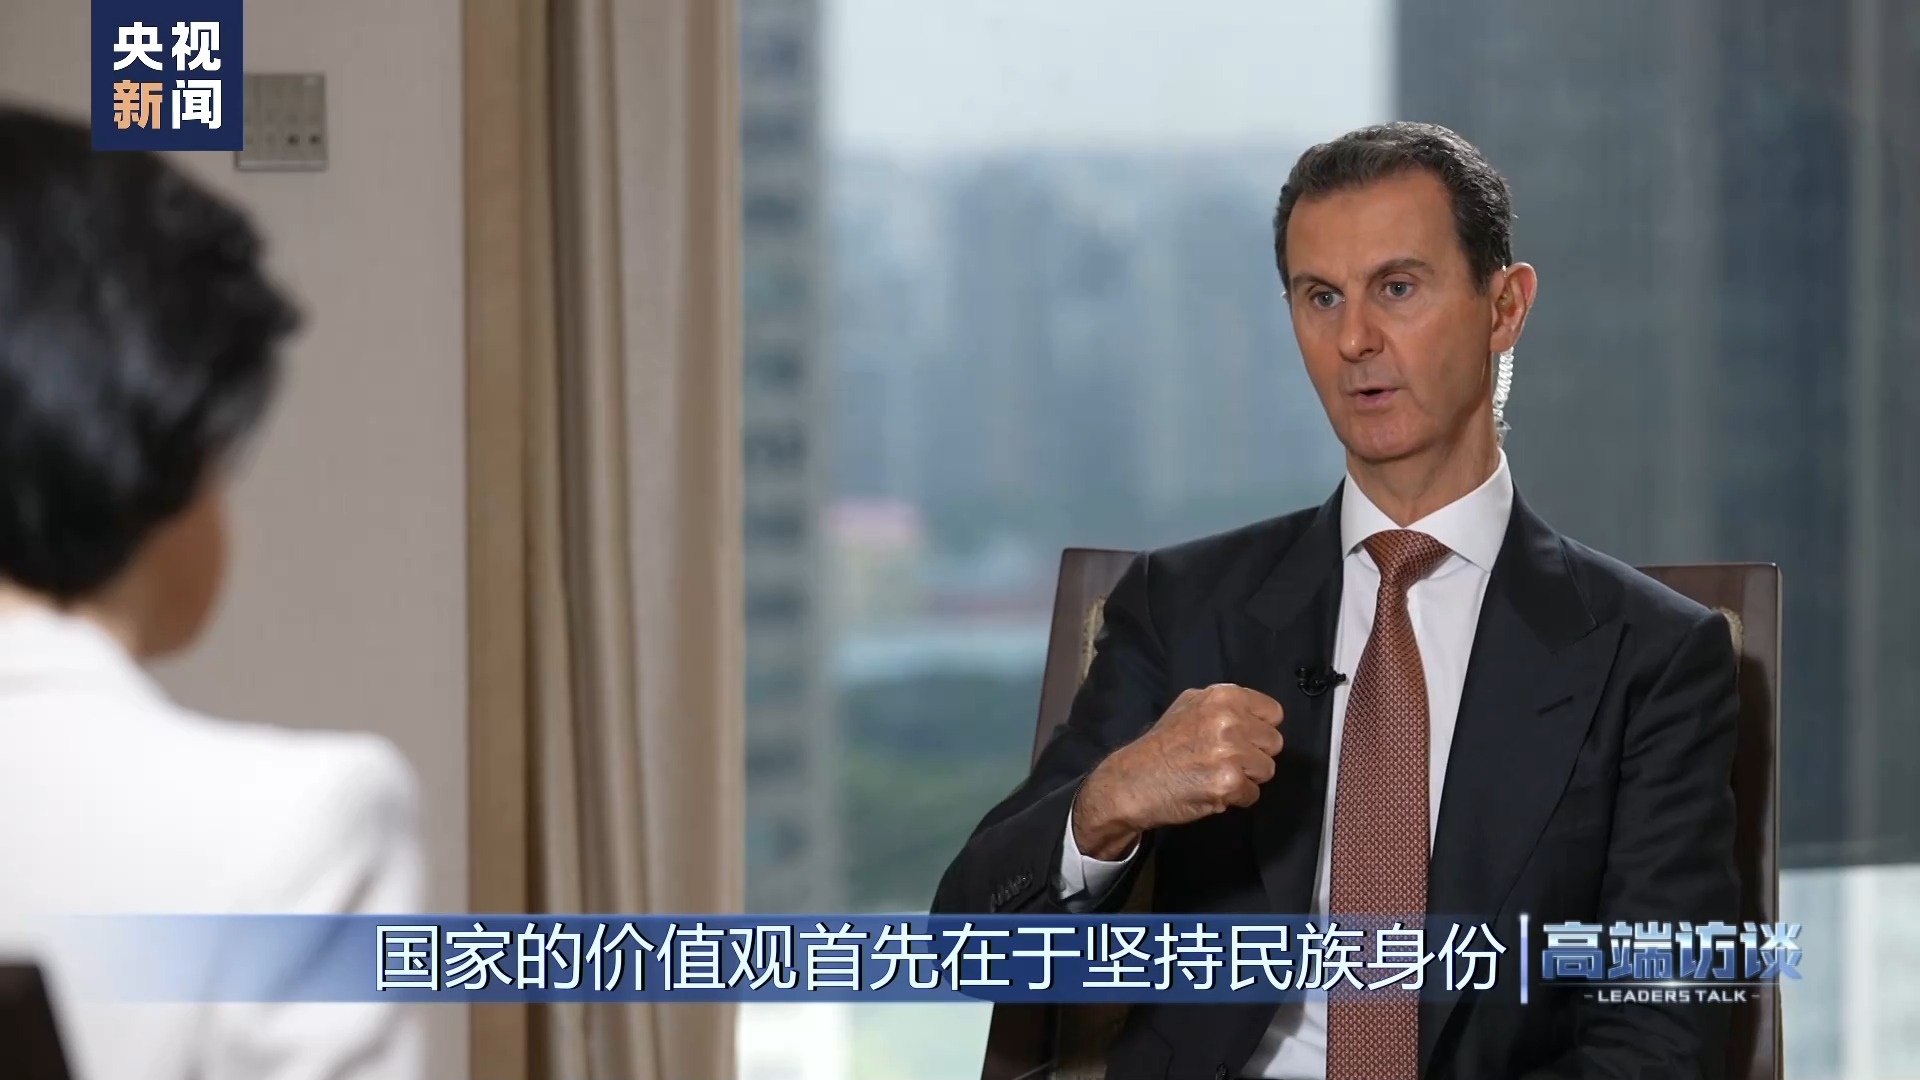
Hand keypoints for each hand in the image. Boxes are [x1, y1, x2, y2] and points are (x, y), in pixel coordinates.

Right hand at [1072, 684, 1284, 858]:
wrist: (1132, 781)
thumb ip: (1225, 705)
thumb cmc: (1162, 745)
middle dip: (1254, 754)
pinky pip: (1253, 794)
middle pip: (1274, 743)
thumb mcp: (1189, 705)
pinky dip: (1235, 798)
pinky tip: (1211, 790)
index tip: (1241, 738)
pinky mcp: (1228, 782)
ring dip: (1246, 777)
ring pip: (1266, 769)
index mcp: (1223, 696)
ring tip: (1216, 774)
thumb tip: (1257, 715)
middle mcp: (1229, 719)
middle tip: (1224, 759)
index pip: (1274, 713)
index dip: (1258, 729)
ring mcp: (1230, 751)